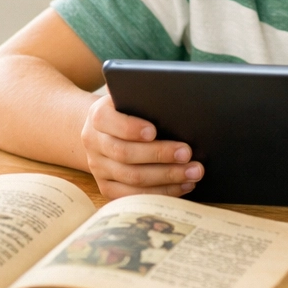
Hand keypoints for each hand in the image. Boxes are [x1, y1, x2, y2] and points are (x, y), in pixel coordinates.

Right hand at [80, 93, 202, 198]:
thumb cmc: (130, 110)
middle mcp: (94, 143)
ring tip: (193, 173)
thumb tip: (167, 92)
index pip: (107, 121)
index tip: (153, 131)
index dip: (130, 128)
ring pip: (132, 177)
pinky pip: (134, 195)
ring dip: (167, 177)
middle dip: (159, 155)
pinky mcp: (107, 187)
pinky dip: (161, 192)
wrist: (106, 132)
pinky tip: (183, 185)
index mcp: (99, 116)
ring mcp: (99, 168)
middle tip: (187, 153)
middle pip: (125, 153)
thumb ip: (143, 95)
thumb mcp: (132, 97)